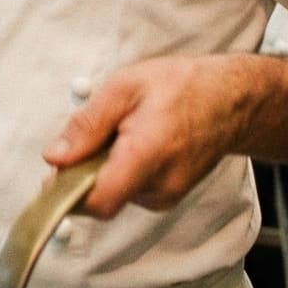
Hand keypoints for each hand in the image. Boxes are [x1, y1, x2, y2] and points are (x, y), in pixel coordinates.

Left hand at [44, 54, 253, 217]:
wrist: (232, 100)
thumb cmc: (183, 86)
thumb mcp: (126, 87)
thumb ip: (88, 124)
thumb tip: (55, 156)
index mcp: (147, 154)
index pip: (99, 201)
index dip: (69, 194)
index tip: (56, 175)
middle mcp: (160, 185)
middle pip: (101, 198)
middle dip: (86, 172)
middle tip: (96, 135)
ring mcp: (167, 195)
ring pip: (115, 194)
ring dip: (106, 170)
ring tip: (124, 133)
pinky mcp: (169, 198)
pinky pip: (131, 192)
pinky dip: (124, 172)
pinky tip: (137, 144)